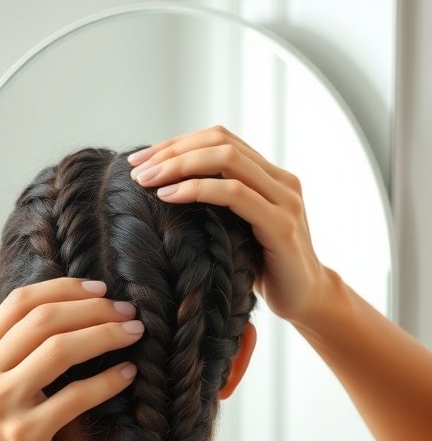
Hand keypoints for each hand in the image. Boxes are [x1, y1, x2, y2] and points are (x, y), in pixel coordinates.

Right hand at [0, 278, 141, 440]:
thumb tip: (5, 303)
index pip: (20, 303)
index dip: (64, 289)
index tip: (101, 290)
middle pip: (43, 321)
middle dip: (93, 310)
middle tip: (128, 311)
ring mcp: (0, 404)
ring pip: (59, 350)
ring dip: (104, 336)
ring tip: (134, 333)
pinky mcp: (25, 435)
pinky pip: (75, 397)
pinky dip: (107, 381)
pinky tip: (129, 374)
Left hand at [128, 125, 328, 324]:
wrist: (304, 301)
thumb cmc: (263, 268)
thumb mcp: (235, 229)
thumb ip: (216, 205)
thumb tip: (163, 188)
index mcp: (268, 175)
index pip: (218, 140)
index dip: (176, 143)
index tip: (140, 160)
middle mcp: (280, 179)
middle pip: (220, 142)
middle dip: (172, 151)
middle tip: (137, 169)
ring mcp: (284, 199)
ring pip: (227, 160)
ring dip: (179, 165)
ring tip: (146, 181)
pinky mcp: (281, 225)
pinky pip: (235, 194)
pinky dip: (198, 190)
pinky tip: (169, 197)